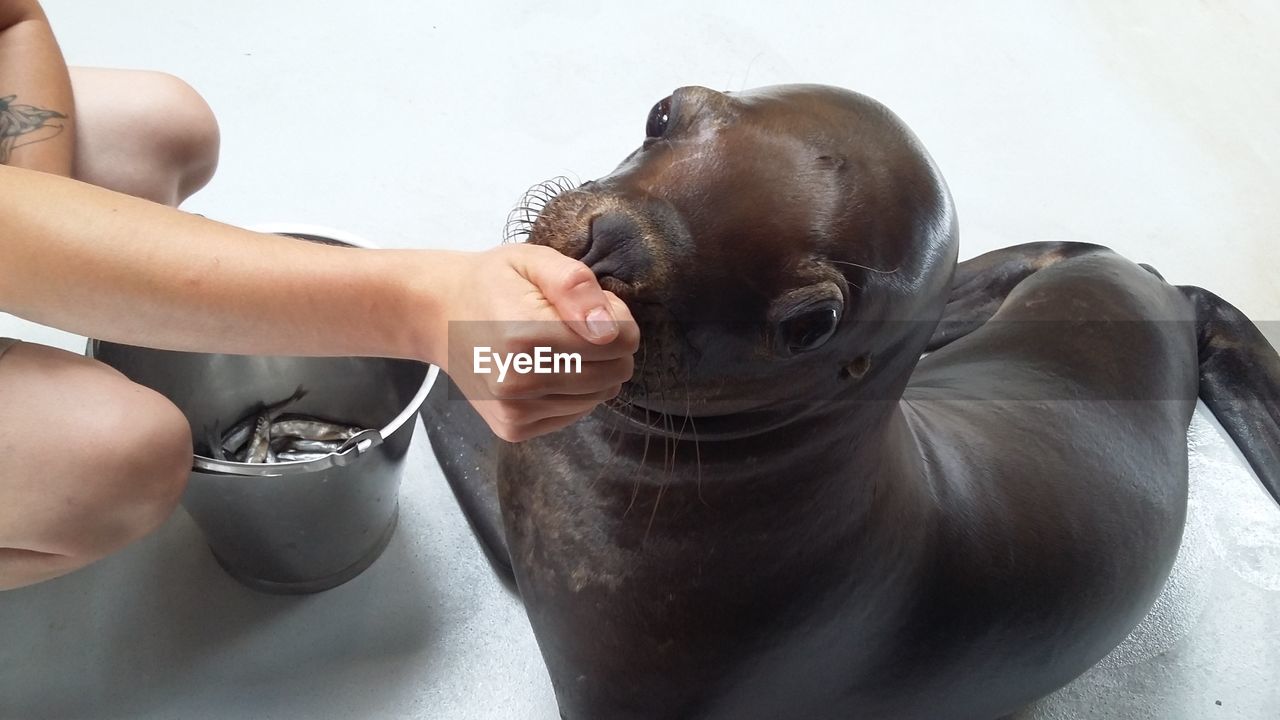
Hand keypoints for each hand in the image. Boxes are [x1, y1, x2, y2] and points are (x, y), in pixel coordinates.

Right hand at [439, 244, 638, 441]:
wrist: (439, 316)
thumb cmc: (493, 284)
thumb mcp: (534, 260)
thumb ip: (575, 285)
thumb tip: (608, 329)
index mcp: (526, 335)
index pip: (621, 342)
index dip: (616, 319)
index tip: (590, 308)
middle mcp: (519, 382)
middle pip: (615, 374)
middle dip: (608, 348)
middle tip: (573, 325)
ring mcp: (514, 412)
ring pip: (599, 397)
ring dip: (591, 371)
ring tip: (556, 346)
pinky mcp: (514, 429)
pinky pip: (576, 414)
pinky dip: (572, 392)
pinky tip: (546, 369)